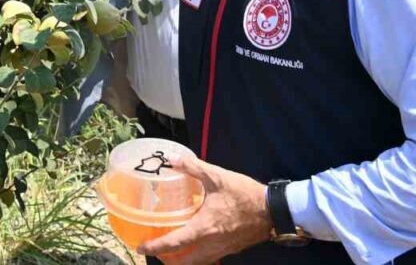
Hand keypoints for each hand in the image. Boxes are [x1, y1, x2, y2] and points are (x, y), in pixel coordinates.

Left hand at [137, 155, 271, 264]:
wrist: (273, 210)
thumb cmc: (245, 194)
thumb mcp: (218, 176)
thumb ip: (193, 167)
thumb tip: (173, 160)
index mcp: (204, 228)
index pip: (175, 243)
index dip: (156, 247)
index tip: (142, 247)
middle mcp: (211, 244)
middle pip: (184, 262)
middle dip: (167, 259)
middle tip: (155, 249)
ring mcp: (222, 250)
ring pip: (197, 263)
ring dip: (182, 260)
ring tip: (171, 249)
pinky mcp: (231, 250)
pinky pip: (209, 259)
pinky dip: (197, 257)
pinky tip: (194, 244)